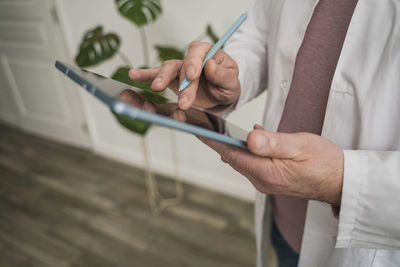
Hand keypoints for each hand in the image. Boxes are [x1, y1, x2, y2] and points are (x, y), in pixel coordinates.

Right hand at [128, 42, 240, 109]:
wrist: (221, 94)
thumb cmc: (227, 84)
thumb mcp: (232, 82)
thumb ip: (222, 75)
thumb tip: (210, 66)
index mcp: (207, 53)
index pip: (198, 52)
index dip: (194, 62)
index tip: (192, 75)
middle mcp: (190, 59)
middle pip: (181, 65)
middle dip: (181, 83)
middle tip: (183, 100)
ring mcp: (179, 69)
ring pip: (167, 70)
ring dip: (162, 80)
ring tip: (157, 88)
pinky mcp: (171, 80)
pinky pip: (156, 76)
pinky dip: (145, 75)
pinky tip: (134, 75)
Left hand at [200, 125, 343, 205]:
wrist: (341, 181)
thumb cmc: (324, 161)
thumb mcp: (300, 146)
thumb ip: (274, 143)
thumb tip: (249, 137)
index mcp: (265, 171)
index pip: (231, 154)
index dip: (212, 140)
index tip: (196, 129)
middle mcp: (261, 179)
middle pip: (233, 158)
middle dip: (217, 142)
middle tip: (202, 126)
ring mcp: (266, 181)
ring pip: (242, 161)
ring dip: (231, 146)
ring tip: (218, 130)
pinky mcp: (271, 179)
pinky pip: (253, 163)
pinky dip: (247, 150)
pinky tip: (252, 138)